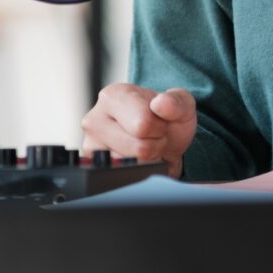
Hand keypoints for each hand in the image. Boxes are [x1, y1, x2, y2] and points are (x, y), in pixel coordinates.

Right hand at [80, 82, 195, 177]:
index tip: (158, 120)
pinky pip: (123, 176)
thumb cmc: (167, 117)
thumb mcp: (181, 104)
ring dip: (146, 159)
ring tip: (144, 144)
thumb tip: (161, 103)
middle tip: (153, 135)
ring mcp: (91, 145)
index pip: (143, 124)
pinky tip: (136, 157)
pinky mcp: (94, 166)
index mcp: (113, 96)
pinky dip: (136, 170)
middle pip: (138, 148)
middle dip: (154, 145)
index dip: (159, 127)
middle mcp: (95, 119)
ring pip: (130, 165)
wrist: (163, 136)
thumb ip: (176, 101)